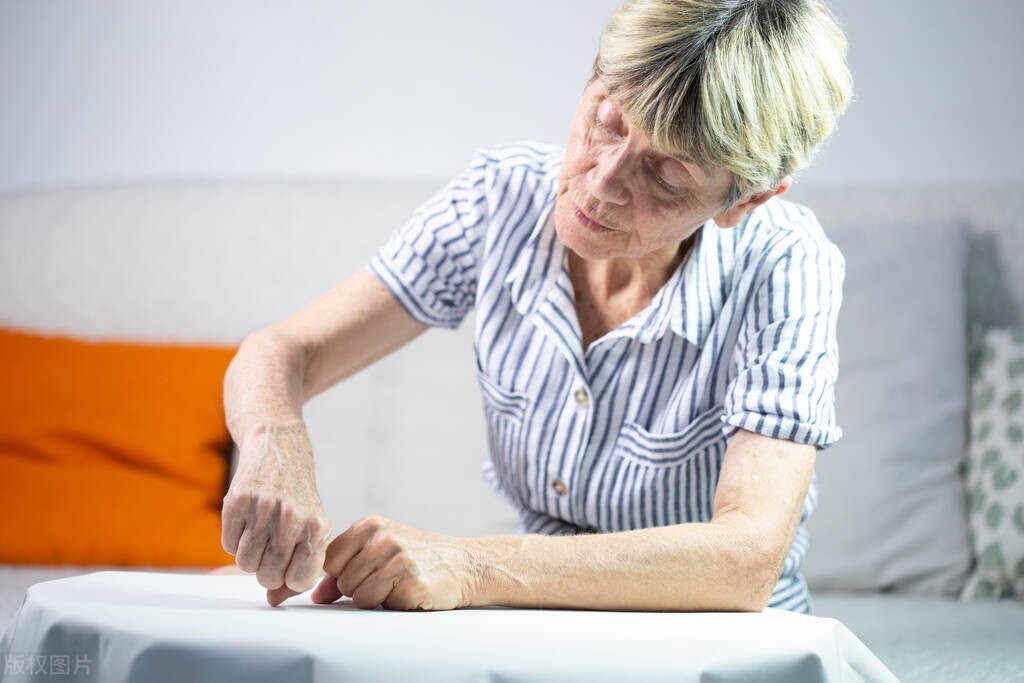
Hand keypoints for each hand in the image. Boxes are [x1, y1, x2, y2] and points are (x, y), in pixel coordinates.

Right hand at [220, 422, 331, 605]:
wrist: (279, 446)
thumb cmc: (298, 494)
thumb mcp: (311, 524)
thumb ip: (300, 564)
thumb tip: (275, 600)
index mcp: (317, 527)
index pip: (300, 581)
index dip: (290, 579)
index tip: (288, 567)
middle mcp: (293, 518)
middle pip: (269, 577)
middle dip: (267, 570)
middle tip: (271, 548)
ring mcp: (264, 508)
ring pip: (246, 564)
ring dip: (249, 555)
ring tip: (259, 534)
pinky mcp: (238, 500)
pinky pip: (227, 544)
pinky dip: (234, 539)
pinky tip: (246, 520)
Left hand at [269, 515, 483, 609]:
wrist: (465, 563)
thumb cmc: (420, 558)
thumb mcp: (381, 552)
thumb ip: (346, 567)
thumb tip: (316, 592)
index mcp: (369, 526)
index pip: (324, 557)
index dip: (307, 579)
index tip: (279, 596)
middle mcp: (380, 537)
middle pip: (340, 580)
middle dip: (357, 588)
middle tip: (386, 581)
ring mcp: (396, 556)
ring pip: (357, 595)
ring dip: (375, 598)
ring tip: (399, 585)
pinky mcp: (410, 579)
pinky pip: (380, 604)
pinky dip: (392, 604)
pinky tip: (410, 591)